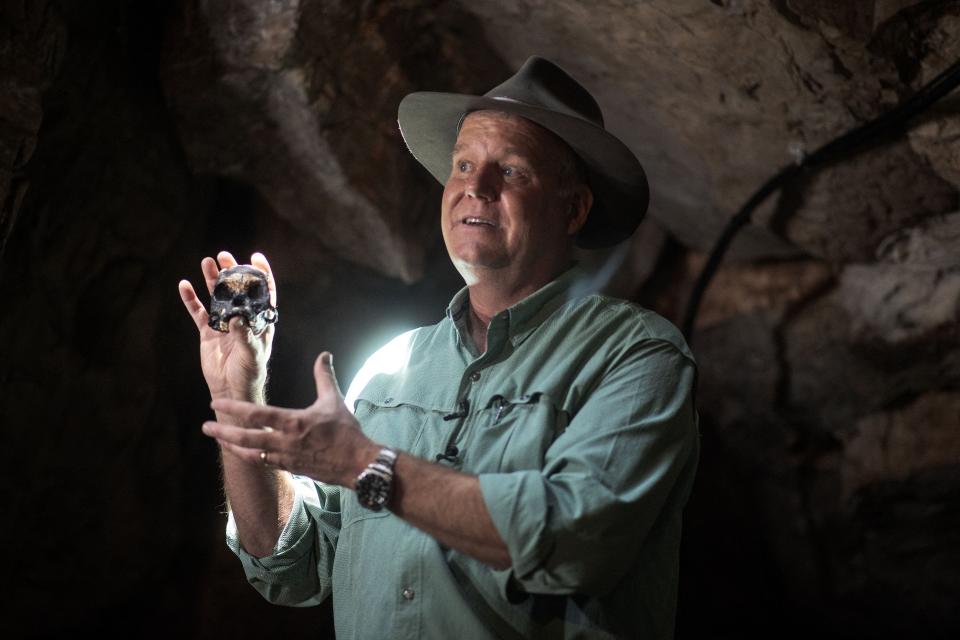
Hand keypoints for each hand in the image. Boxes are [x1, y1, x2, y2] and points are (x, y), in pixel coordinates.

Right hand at [178, 251, 276, 400]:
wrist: (231, 390)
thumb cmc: (250, 373)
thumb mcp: (252, 354)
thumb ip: (245, 336)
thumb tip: (237, 318)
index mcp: (260, 320)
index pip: (264, 292)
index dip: (261, 274)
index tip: (256, 257)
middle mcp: (243, 318)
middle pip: (237, 289)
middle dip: (232, 271)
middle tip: (224, 256)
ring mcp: (224, 323)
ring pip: (217, 296)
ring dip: (211, 279)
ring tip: (207, 261)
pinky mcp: (208, 332)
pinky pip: (198, 312)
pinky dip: (191, 299)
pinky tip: (184, 285)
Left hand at [202, 352, 379, 484]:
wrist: (357, 464)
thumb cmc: (346, 431)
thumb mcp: (334, 400)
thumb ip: (324, 377)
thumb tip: (324, 354)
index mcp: (294, 422)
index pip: (257, 414)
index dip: (234, 408)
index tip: (216, 403)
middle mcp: (285, 442)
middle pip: (246, 438)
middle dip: (223, 432)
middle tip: (205, 427)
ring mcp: (286, 457)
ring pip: (251, 454)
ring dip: (232, 446)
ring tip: (218, 441)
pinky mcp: (290, 468)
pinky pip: (263, 463)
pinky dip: (250, 457)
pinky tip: (242, 452)